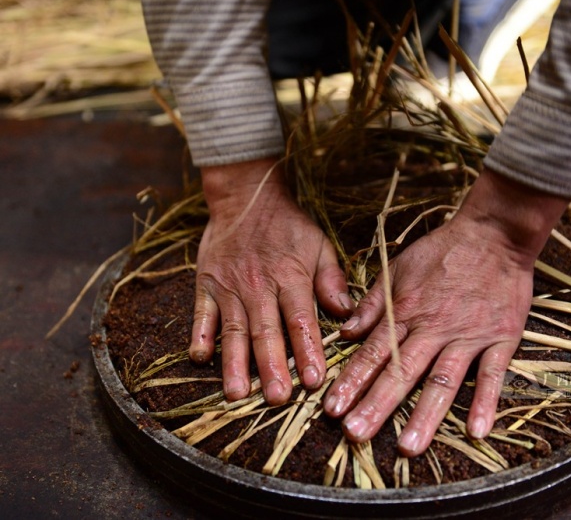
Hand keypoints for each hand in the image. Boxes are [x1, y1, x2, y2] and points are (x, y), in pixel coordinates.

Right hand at [191, 159, 352, 404]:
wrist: (246, 195)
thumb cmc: (288, 225)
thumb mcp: (319, 245)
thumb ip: (332, 280)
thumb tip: (348, 314)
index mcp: (291, 277)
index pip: (301, 320)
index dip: (308, 351)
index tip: (314, 380)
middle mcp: (259, 285)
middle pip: (266, 332)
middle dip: (272, 367)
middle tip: (277, 398)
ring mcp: (229, 286)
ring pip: (233, 329)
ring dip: (234, 363)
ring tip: (237, 394)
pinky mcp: (206, 283)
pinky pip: (201, 313)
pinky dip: (200, 335)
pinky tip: (200, 358)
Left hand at [323, 169, 568, 455]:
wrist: (493, 234)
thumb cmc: (442, 250)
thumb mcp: (398, 267)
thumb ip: (372, 303)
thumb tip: (345, 331)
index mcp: (406, 311)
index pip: (373, 352)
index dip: (351, 381)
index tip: (332, 408)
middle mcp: (434, 328)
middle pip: (402, 372)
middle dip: (376, 405)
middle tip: (355, 434)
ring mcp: (468, 335)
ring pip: (443, 380)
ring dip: (425, 415)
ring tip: (408, 446)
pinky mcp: (500, 338)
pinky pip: (493, 374)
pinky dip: (486, 401)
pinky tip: (477, 430)